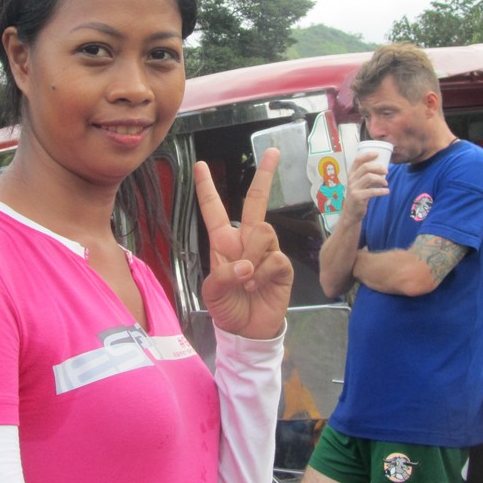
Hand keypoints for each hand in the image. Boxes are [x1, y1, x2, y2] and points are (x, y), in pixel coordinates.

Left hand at [194, 148, 292, 339]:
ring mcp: (267, 251)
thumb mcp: (211, 293)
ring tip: (245, 281)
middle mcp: (246, 240)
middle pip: (256, 202)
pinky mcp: (282, 266)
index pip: (214, 209)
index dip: (206, 188)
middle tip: (274, 152)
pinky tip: (256, 287)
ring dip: (251, 255)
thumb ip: (222, 275)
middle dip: (265, 176)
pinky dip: (262, 273)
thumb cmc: (226, 308)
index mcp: (224, 241)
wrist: (248, 331)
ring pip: (263, 231)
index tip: (200, 165)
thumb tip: (246, 266)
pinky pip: (274, 257)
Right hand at [341, 151, 388, 221]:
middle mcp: (351, 179)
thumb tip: (382, 168)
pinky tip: (387, 191)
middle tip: (386, 171)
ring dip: (381, 179)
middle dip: (378, 167)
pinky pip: (372, 191)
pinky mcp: (358, 197)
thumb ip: (366, 176)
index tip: (377, 154)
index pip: (357, 160)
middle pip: (365, 167)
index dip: (367, 155)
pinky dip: (381, 191)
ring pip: (369, 177)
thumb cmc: (358, 196)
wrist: (351, 212)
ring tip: (386, 182)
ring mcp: (354, 188)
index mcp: (351, 174)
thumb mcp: (358, 184)